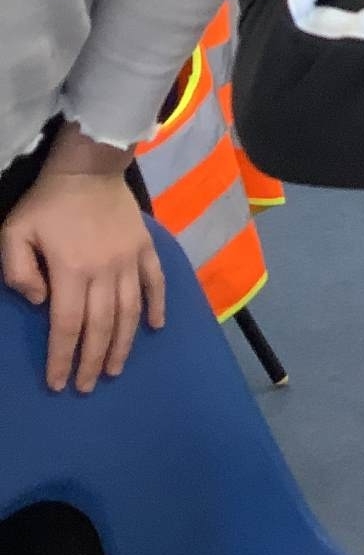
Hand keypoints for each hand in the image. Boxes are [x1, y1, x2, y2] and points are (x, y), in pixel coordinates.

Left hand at [0, 126, 165, 393]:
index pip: (67, 325)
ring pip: (130, 311)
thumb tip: (39, 301)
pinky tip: (156, 327)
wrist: (90, 167)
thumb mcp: (14, 233)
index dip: (62, 357)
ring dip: (123, 344)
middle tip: (87, 386)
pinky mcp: (146, 248)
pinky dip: (157, 306)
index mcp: (72, 270)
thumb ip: (18, 271)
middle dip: (93, 360)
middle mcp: (105, 272)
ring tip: (116, 369)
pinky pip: (156, 281)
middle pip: (101, 326)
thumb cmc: (47, 203)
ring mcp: (130, 260)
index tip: (58, 383)